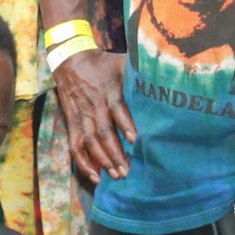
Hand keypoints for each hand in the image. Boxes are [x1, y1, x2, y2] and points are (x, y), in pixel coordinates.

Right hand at [53, 50, 134, 182]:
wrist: (69, 59)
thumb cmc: (101, 63)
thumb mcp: (120, 61)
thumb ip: (139, 70)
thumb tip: (165, 73)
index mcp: (108, 90)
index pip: (116, 108)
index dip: (125, 124)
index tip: (135, 139)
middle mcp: (93, 104)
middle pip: (103, 131)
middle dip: (114, 152)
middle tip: (127, 170)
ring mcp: (81, 114)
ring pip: (89, 141)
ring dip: (101, 160)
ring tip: (115, 175)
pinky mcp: (72, 121)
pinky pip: (75, 144)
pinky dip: (83, 162)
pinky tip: (95, 175)